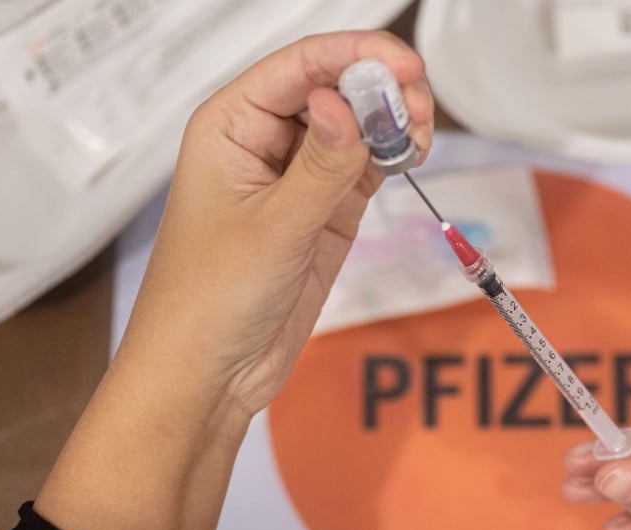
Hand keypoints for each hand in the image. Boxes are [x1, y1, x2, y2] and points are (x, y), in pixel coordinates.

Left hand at [121, 30, 433, 414]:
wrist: (210, 371)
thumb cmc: (209, 300)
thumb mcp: (273, 228)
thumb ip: (319, 166)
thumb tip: (344, 105)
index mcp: (231, 128)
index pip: (298, 68)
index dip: (353, 57)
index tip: (402, 66)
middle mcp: (263, 143)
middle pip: (331, 90)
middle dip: (379, 88)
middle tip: (418, 106)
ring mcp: (298, 179)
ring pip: (354, 127)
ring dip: (391, 121)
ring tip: (421, 131)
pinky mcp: (324, 212)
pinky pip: (364, 168)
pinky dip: (391, 157)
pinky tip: (411, 154)